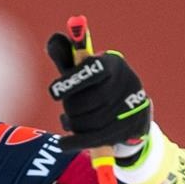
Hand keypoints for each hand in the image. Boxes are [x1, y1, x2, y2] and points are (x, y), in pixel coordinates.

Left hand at [45, 30, 151, 150]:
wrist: (129, 109)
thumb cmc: (97, 85)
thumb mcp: (83, 71)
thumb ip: (66, 56)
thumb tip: (54, 39)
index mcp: (113, 63)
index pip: (91, 70)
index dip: (71, 82)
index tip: (54, 92)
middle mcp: (126, 83)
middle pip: (87, 101)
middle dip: (71, 107)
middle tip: (68, 108)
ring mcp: (130, 107)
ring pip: (90, 121)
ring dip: (73, 123)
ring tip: (70, 120)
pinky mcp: (130, 129)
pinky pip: (97, 139)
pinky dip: (76, 142)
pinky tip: (63, 143)